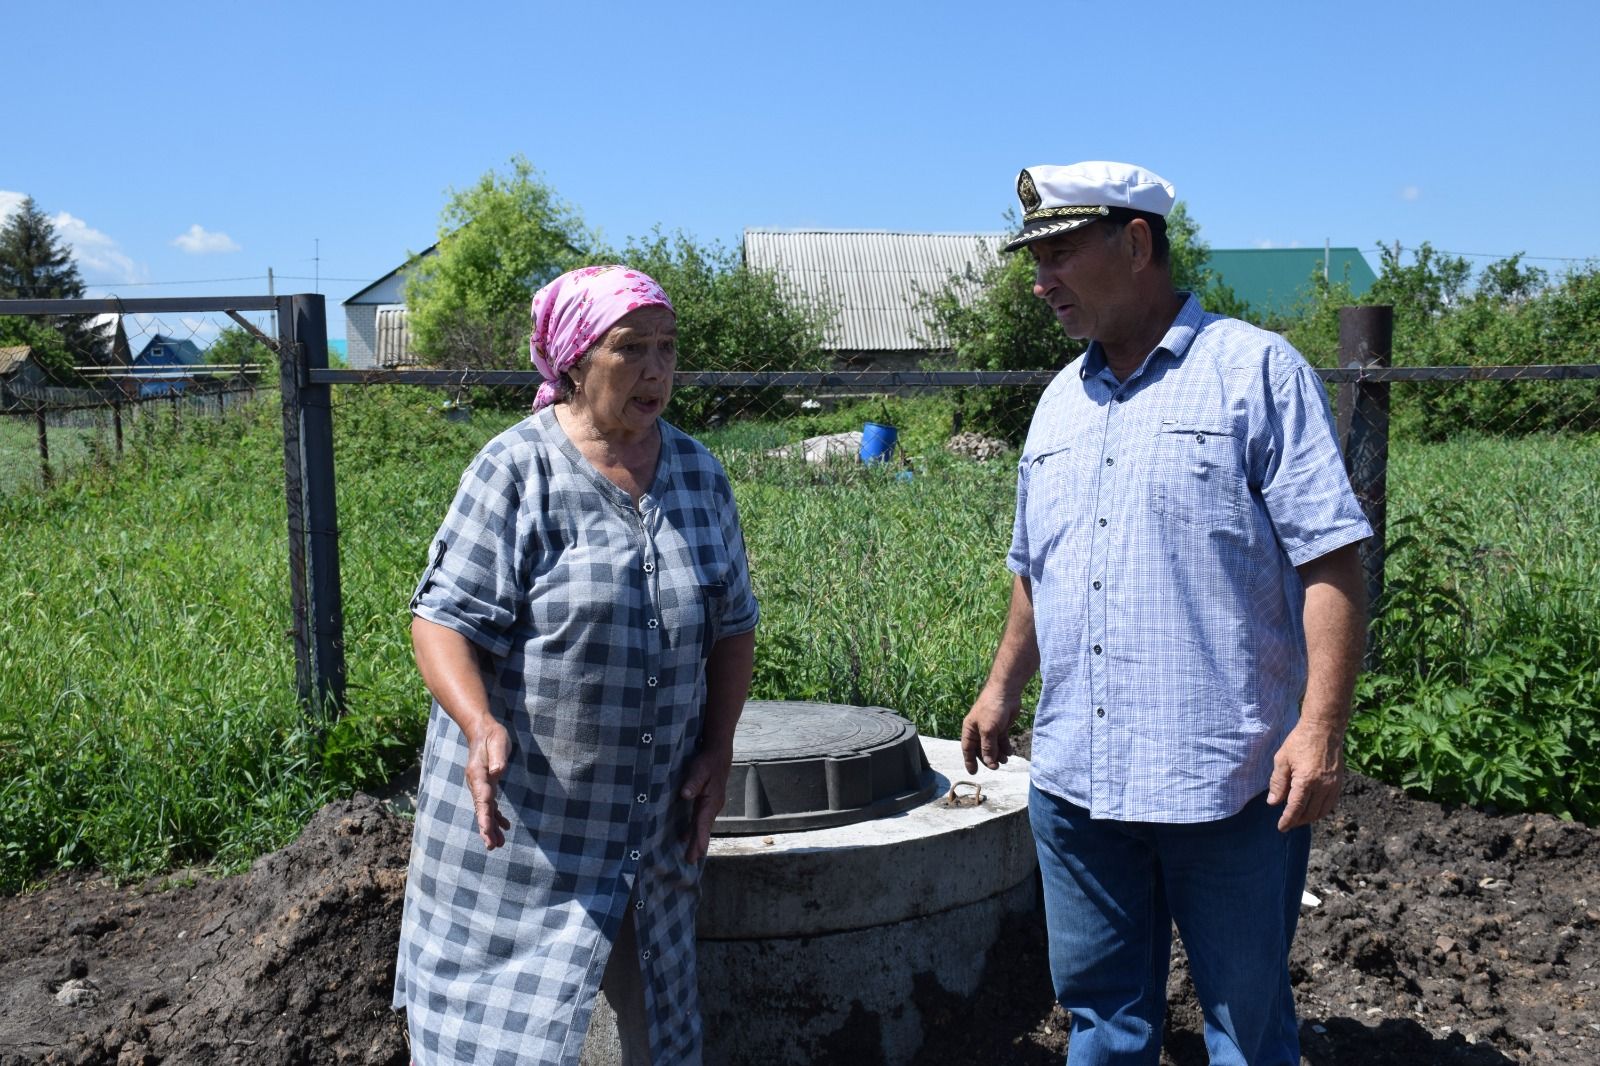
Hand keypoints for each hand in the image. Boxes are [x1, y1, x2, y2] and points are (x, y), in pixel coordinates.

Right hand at [463, 718, 511, 849]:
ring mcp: (480, 786)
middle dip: (486, 829)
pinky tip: (505, 827)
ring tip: (499, 844)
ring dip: (491, 827)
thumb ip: (498, 756)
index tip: (487, 831)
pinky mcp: (487, 785)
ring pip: (485, 811)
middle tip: (492, 846)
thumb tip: (498, 771)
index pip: (481, 799)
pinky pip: (490, 805)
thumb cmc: (492, 735)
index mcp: (478, 775)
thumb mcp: (498, 741)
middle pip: (481, 810)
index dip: (484, 816)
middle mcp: (476, 783)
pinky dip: (496, 817)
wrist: (482, 730)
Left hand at [679, 746, 732, 863]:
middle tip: (690, 861)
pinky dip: (695, 830)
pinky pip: (701, 820)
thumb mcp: (698, 770)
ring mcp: (711, 806)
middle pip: (704, 829)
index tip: (699, 853)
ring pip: (703, 826)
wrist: (719, 755)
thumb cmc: (707, 763)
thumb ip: (692, 783)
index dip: (700, 838)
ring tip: (691, 856)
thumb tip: (685, 795)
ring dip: (697, 840)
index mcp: (710, 802)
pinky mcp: (707, 803)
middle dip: (698, 845)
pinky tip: (686, 836)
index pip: (703, 823)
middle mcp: (713, 807)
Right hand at [961, 688, 1017, 773]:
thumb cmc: (992, 709)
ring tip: (1005, 760)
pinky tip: (1010, 752)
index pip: (967, 749)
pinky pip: (1001, 741)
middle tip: (996, 767)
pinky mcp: (1001, 727)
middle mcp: (978, 731)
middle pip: (981, 750)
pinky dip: (1005, 748)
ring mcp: (990, 729)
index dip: (969, 761)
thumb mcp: (988, 731)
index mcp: (970, 730)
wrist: (1006, 693)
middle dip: (988, 759)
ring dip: (998, 755)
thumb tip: (989, 763)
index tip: (973, 773)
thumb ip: (988, 748)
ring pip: (993, 747)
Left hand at [1267, 719, 1345, 830]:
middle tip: (1287, 823)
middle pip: (1309, 813)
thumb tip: (1273, 803)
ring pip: (1322, 811)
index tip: (1281, 828)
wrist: (1324, 729)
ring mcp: (1333, 786)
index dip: (1288, 820)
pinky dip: (1320, 811)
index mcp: (1306, 781)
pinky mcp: (1339, 783)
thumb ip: (1278, 783)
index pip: (1296, 808)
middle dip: (1297, 821)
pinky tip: (1312, 810)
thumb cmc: (1300, 742)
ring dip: (1309, 818)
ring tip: (1298, 818)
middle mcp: (1322, 786)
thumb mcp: (1282, 760)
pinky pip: (1330, 804)